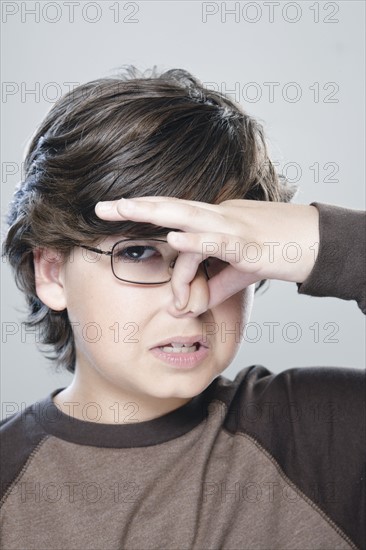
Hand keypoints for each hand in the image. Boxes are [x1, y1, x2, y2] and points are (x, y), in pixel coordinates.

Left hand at [95, 197, 319, 309]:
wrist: (317, 243)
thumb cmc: (278, 251)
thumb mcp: (239, 270)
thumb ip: (214, 283)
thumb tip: (192, 301)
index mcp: (214, 220)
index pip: (174, 222)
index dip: (145, 216)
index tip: (117, 218)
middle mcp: (219, 217)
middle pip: (169, 206)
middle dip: (134, 206)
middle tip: (100, 206)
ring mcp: (232, 226)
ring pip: (187, 215)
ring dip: (152, 211)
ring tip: (121, 209)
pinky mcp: (249, 244)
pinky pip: (218, 240)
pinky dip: (196, 240)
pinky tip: (174, 239)